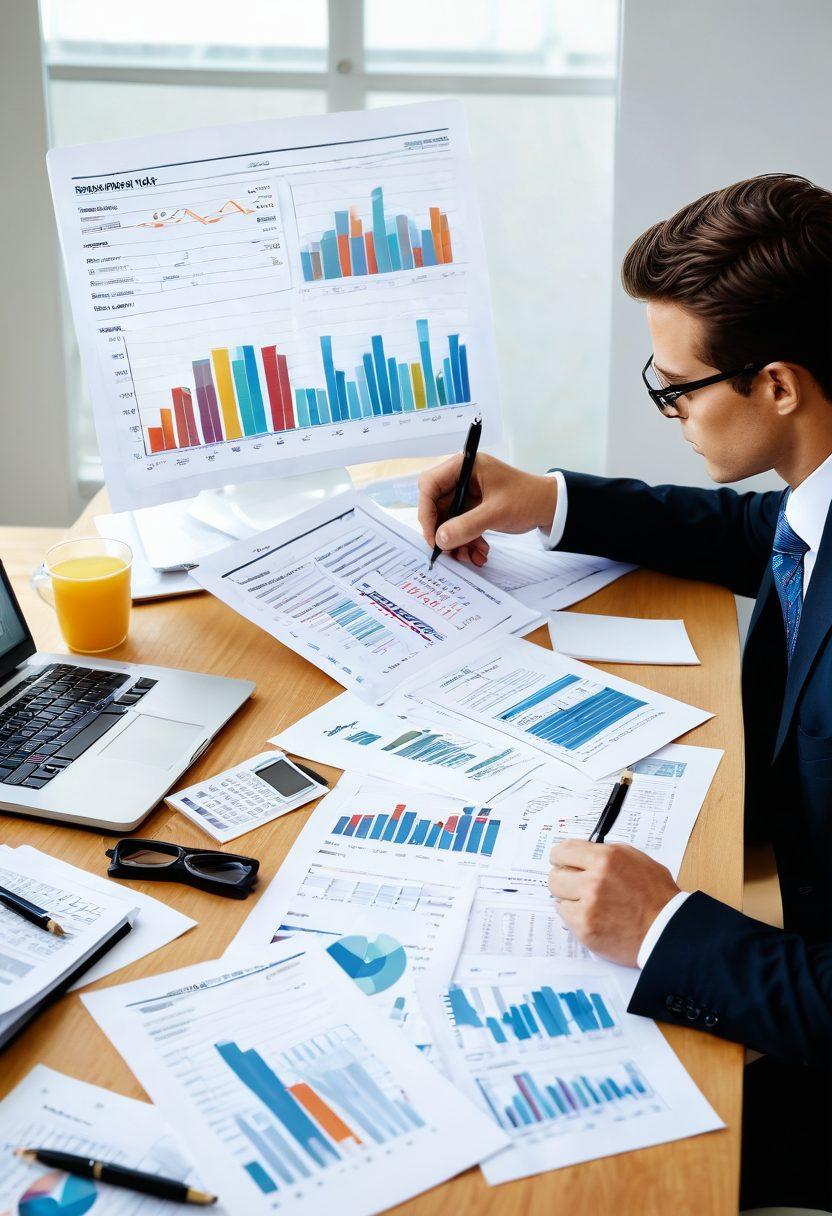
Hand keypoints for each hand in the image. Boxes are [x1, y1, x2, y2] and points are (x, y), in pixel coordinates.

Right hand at [417, 452, 557, 565]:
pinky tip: (480, 554)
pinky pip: (460, 527)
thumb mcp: (496, 513)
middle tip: (447, 552)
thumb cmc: (528, 499)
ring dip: (456, 542)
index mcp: (465, 466)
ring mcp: (467, 494)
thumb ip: (467, 526)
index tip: (432, 535)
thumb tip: (440, 539)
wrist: (550, 508)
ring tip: (470, 557)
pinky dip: (466, 542)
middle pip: (436, 506)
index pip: (430, 485)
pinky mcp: (473, 509)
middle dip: (442, 532)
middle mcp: (462, 478)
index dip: (426, 510)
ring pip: (447, 521)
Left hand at [548, 840, 680, 966]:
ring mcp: (588, 906)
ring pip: (557, 896)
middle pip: (555, 875)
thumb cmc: (656, 896)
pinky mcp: (585, 928)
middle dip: (563, 878)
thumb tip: (583, 852)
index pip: (563, 850)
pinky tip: (591, 915)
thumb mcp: (636, 859)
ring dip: (569, 898)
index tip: (561, 860)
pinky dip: (574, 915)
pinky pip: (565, 916)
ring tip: (588, 902)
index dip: (561, 856)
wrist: (667, 929)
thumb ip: (606, 853)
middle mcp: (594, 880)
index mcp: (606, 858)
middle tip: (574, 884)